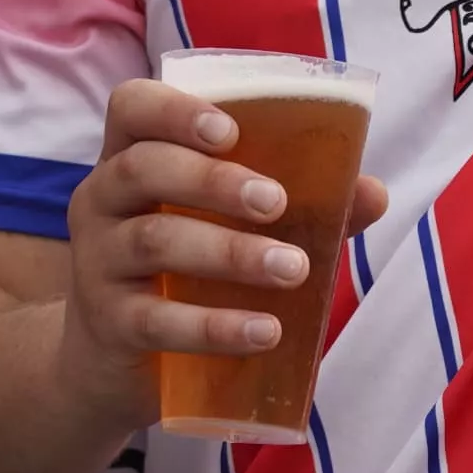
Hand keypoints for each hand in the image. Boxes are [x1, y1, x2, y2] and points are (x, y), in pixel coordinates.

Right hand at [59, 75, 392, 404]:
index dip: (174, 110)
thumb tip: (375, 192)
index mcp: (132, 158)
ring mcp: (97, 264)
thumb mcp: (230, 229)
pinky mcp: (108, 325)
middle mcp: (102, 200)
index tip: (230, 132)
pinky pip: (156, 320)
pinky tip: (264, 331)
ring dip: (229, 252)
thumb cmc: (187, 273)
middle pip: (143, 169)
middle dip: (215, 181)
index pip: (131, 106)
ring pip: (154, 242)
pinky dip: (215, 326)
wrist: (118, 366)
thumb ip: (301, 206)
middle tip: (277, 203)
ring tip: (292, 270)